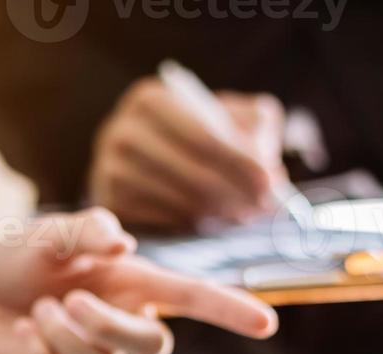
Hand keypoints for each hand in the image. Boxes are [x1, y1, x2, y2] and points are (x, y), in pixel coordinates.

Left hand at [0, 208, 277, 353]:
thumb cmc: (21, 258)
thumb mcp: (51, 234)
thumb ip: (86, 229)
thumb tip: (119, 238)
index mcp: (135, 283)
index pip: (192, 299)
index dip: (230, 311)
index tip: (266, 323)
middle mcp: (125, 323)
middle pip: (155, 347)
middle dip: (113, 326)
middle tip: (71, 299)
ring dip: (66, 333)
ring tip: (39, 309)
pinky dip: (39, 351)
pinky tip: (25, 331)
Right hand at [90, 78, 287, 231]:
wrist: (142, 150)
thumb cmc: (194, 128)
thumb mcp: (227, 112)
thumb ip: (254, 126)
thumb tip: (268, 170)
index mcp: (150, 100)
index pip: (203, 137)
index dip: (241, 162)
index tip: (271, 182)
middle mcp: (122, 133)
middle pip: (192, 174)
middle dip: (236, 193)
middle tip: (265, 206)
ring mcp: (111, 171)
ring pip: (181, 202)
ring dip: (221, 213)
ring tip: (246, 213)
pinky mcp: (110, 203)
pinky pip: (164, 221)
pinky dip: (197, 224)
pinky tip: (215, 219)